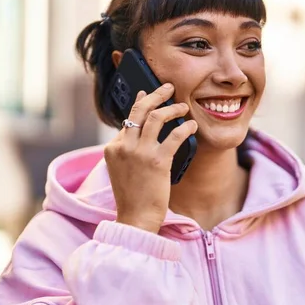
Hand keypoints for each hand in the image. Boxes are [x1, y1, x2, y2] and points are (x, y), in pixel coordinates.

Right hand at [104, 84, 197, 232]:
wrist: (136, 218)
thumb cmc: (133, 196)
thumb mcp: (121, 170)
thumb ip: (127, 150)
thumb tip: (138, 131)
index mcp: (112, 148)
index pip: (128, 120)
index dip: (140, 104)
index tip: (147, 95)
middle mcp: (123, 146)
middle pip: (139, 110)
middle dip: (155, 94)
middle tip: (168, 86)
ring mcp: (139, 153)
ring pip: (156, 117)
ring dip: (173, 108)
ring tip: (184, 106)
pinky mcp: (157, 161)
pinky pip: (174, 135)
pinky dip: (185, 127)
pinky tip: (192, 125)